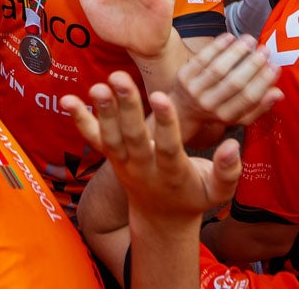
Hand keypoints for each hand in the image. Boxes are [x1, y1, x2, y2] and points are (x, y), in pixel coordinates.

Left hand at [63, 73, 242, 223]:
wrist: (160, 219)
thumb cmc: (193, 197)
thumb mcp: (216, 192)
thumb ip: (227, 170)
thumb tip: (231, 145)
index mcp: (172, 174)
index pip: (169, 146)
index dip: (165, 123)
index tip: (161, 96)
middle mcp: (144, 168)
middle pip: (133, 137)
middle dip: (126, 108)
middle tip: (120, 79)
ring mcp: (124, 163)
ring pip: (110, 137)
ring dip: (101, 111)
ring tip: (97, 85)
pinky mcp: (111, 158)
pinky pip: (93, 140)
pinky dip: (79, 121)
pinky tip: (66, 100)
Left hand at [170, 33, 282, 142]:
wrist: (182, 111)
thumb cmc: (217, 111)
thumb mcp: (238, 117)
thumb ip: (259, 107)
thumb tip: (279, 93)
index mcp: (226, 117)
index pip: (248, 98)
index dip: (263, 81)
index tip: (275, 66)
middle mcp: (209, 105)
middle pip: (234, 83)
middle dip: (252, 64)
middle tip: (265, 50)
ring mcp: (194, 91)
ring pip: (218, 69)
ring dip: (236, 52)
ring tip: (250, 39)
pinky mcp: (183, 77)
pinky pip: (202, 59)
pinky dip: (217, 46)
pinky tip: (230, 37)